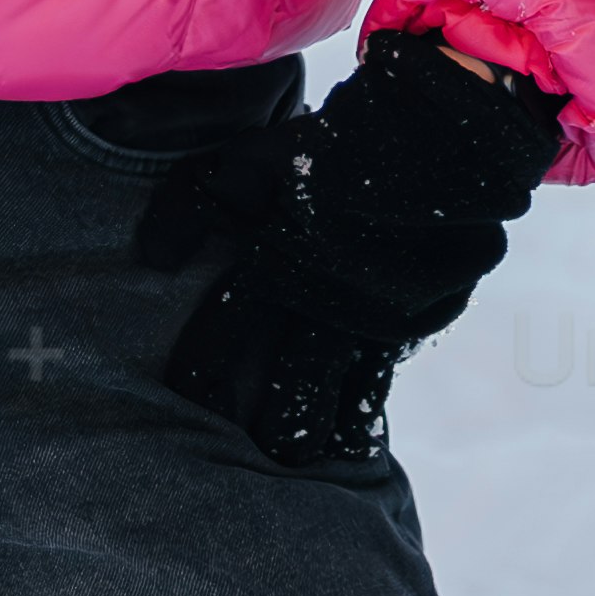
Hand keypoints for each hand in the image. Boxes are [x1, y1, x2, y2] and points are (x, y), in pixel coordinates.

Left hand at [143, 29, 567, 471]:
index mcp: (277, 269)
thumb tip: (151, 260)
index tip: (179, 405)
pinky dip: (367, 394)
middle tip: (256, 461)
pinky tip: (354, 427)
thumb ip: (192, 207)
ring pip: (344, 395)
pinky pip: (389, 369)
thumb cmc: (331, 142)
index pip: (223, 342)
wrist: (442, 133)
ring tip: (303, 462)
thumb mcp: (246, 160)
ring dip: (322, 428)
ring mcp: (383, 318)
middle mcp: (329, 307)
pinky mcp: (427, 317)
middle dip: (273, 431)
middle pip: (290, 393)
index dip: (200, 377)